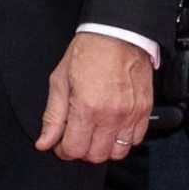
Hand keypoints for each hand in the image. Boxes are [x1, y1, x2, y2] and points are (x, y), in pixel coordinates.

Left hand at [35, 34, 152, 162]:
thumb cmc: (87, 52)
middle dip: (81, 151)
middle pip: (96, 155)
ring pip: (118, 152)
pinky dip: (123, 139)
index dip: (63, 151)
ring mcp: (130, 114)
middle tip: (76, 137)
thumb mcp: (59, 81)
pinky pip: (135, 139)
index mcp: (87, 108)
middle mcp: (111, 115)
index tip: (60, 144)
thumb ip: (53, 116)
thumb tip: (44, 142)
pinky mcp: (144, 110)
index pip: (74, 149)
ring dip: (103, 148)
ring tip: (94, 133)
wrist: (117, 34)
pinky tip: (112, 127)